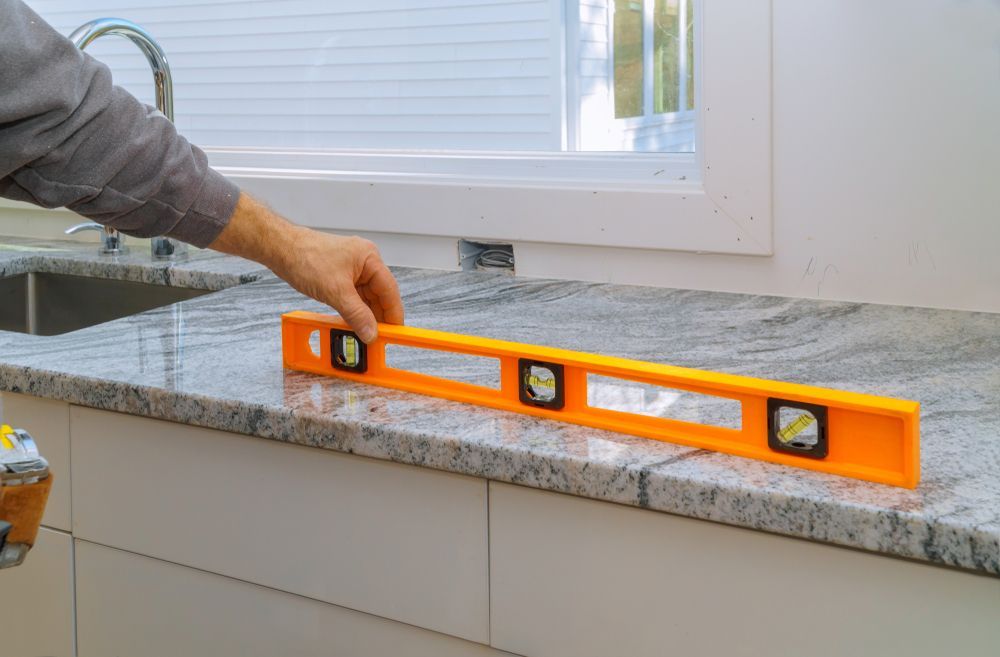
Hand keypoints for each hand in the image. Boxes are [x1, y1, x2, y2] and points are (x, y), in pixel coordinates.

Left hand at [273, 228, 402, 342]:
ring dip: (364, 316)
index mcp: (369, 258)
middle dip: (378, 317)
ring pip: (365, 299)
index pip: (389, 290)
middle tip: (377, 337)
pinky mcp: (340, 277)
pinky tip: (352, 324)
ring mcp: (351, 270)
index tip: (395, 332)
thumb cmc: (305, 256)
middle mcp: (364, 263)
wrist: (281, 249)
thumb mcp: (335, 291)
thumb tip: (371, 332)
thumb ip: (356, 314)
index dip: (393, 313)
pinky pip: (353, 298)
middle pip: (379, 296)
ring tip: (363, 334)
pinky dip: (353, 312)